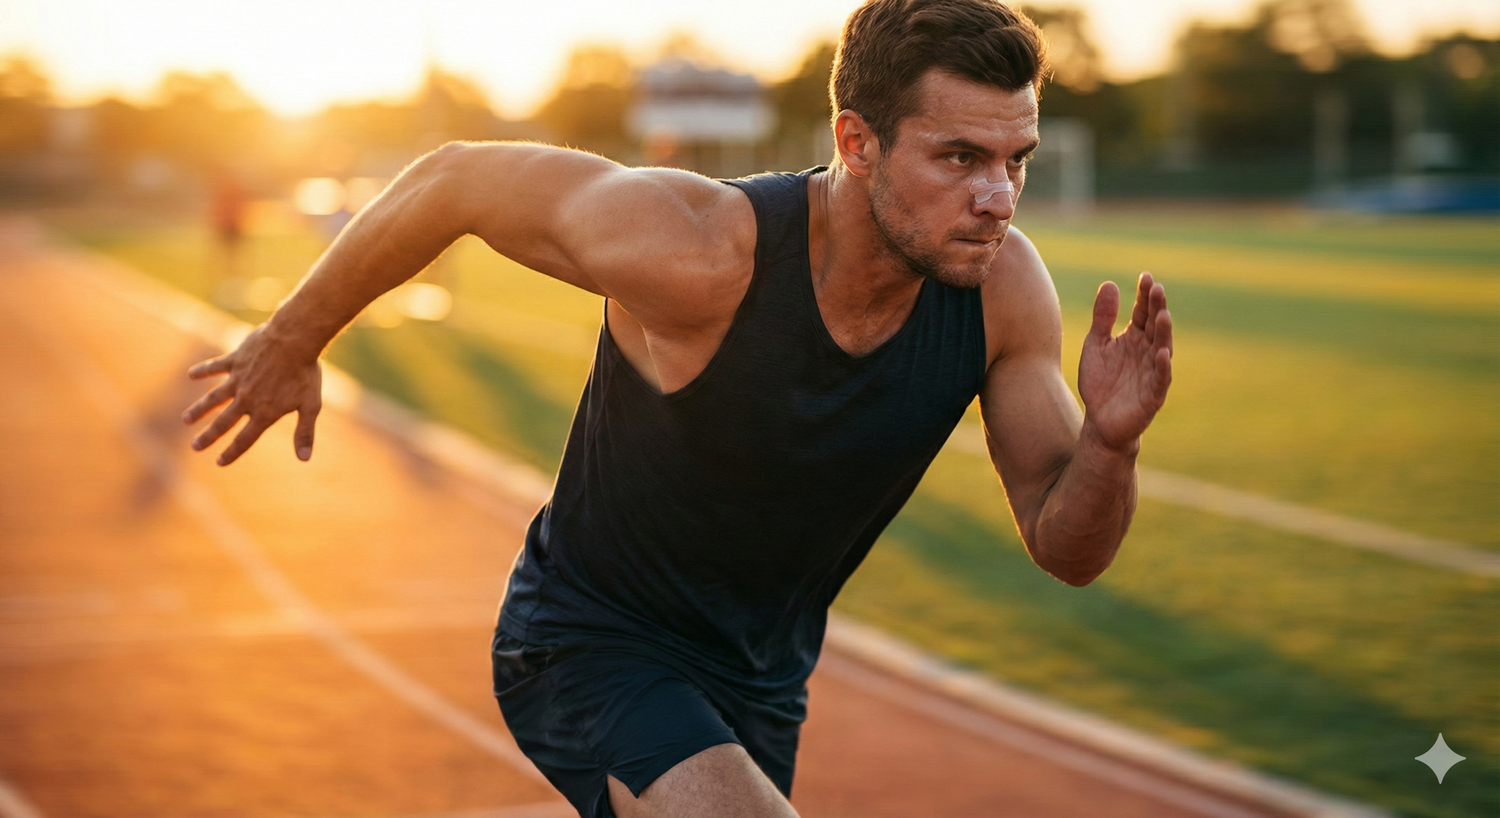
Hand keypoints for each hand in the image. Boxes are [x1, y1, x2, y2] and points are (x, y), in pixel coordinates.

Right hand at [181, 325, 322, 465]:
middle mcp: (247, 399)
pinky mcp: (235, 360)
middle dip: (209, 436)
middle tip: (195, 447)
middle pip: (223, 422)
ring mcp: (238, 379)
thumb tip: (304, 459)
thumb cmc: (306, 373)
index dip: (232, 452)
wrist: (295, 339)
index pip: (245, 439)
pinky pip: (215, 367)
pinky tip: (191, 374)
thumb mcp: (310, 405)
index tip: (219, 462)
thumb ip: (304, 433)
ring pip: (213, 398)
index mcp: (265, 412)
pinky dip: (202, 371)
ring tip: (186, 419)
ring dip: (199, 409)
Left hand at [1077, 273, 1172, 451]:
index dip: (1145, 296)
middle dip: (1157, 308)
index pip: (1142, 312)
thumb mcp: (1096, 345)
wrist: (1100, 421)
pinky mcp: (1153, 395)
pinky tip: (1162, 354)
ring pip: (1162, 349)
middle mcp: (1147, 352)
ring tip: (1163, 314)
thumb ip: (1102, 318)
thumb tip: (1110, 283)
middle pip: (1155, 326)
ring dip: (1164, 333)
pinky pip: (1160, 379)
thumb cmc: (1100, 382)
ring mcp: (1152, 372)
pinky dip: (1163, 367)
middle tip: (1157, 288)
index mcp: (1134, 338)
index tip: (1145, 277)